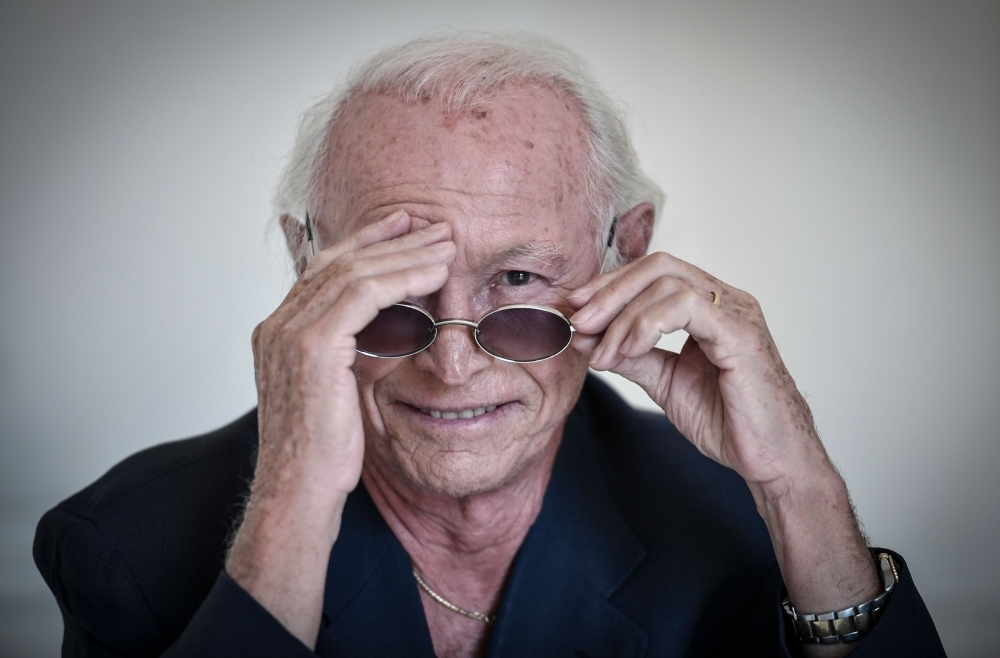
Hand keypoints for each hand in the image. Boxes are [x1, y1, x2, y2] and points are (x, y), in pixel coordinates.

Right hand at [227, 210, 454, 646]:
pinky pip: (364, 294)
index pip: (324, 271)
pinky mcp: (312, 347)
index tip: (402, 229)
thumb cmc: (322, 456)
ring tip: (445, 243)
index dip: (366, 245)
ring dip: (405, 253)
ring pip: (354, 271)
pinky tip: (435, 273)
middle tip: (430, 224)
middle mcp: (277, 325)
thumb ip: (348, 354)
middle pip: (339, 261)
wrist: (298, 494)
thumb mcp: (335, 394)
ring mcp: (289, 333)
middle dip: (390, 240)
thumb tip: (380, 333)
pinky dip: (403, 277)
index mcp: (279, 332)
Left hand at [567, 250, 823, 486]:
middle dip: (609, 292)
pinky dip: (647, 325)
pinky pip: (687, 307)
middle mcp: (725, 300)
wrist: (770, 460)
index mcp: (709, 306)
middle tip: (578, 323)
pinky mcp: (742, 334)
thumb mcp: (665, 381)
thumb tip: (588, 337)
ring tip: (604, 352)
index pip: (654, 273)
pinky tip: (629, 351)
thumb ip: (631, 356)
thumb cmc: (730, 422)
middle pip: (658, 267)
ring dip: (623, 316)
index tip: (574, 308)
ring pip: (668, 282)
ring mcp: (736, 313)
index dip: (610, 285)